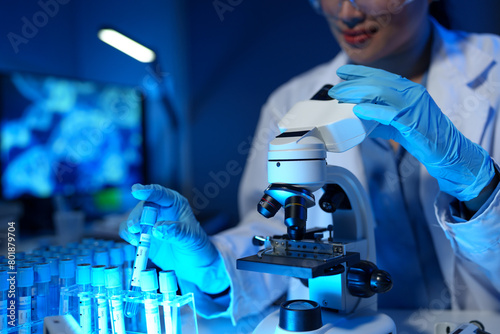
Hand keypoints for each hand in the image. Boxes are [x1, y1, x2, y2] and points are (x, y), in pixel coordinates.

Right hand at [119, 183, 228, 293]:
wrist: (193, 263)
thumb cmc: (196, 246)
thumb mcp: (191, 238)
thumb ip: (176, 232)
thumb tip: (157, 229)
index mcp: (175, 203)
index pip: (160, 194)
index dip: (148, 190)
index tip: (136, 191)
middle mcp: (161, 209)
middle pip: (143, 206)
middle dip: (137, 216)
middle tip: (135, 228)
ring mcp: (150, 222)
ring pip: (134, 217)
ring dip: (130, 226)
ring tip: (135, 239)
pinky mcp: (143, 234)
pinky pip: (129, 230)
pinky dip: (127, 235)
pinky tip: (134, 243)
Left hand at [329, 64, 495, 202]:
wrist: (446, 150)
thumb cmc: (423, 136)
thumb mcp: (397, 124)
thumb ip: (379, 119)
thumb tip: (358, 119)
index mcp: (408, 89)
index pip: (380, 75)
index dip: (360, 72)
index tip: (342, 71)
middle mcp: (411, 92)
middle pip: (377, 82)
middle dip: (353, 83)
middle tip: (335, 89)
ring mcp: (414, 104)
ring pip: (381, 92)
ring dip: (357, 93)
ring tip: (340, 96)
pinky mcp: (413, 120)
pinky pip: (389, 112)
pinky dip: (372, 110)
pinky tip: (358, 109)